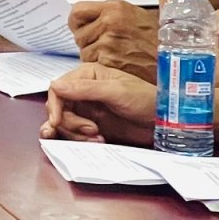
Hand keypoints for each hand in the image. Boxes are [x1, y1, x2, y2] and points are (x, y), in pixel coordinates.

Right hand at [40, 62, 156, 144]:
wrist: (164, 121)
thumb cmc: (144, 99)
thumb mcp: (115, 91)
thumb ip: (85, 89)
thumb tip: (54, 85)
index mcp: (85, 76)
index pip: (57, 90)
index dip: (54, 106)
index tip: (56, 122)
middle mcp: (82, 92)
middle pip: (59, 109)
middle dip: (70, 123)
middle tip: (90, 131)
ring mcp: (87, 110)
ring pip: (66, 123)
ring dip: (77, 134)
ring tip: (98, 138)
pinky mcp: (93, 126)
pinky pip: (76, 134)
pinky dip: (79, 140)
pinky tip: (92, 142)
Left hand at [67, 0, 158, 77]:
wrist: (177, 58)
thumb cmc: (158, 37)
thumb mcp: (135, 15)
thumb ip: (110, 14)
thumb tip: (89, 16)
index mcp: (113, 8)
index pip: (77, 11)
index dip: (76, 21)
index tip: (79, 26)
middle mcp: (108, 23)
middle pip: (79, 34)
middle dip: (86, 41)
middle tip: (99, 45)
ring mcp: (108, 43)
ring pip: (84, 51)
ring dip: (93, 55)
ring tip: (112, 56)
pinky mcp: (110, 62)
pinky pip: (94, 64)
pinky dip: (101, 66)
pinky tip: (116, 64)